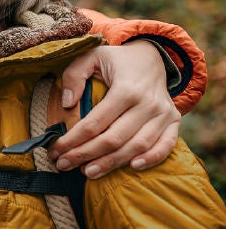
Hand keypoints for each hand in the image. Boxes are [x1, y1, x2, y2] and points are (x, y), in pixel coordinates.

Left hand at [52, 42, 180, 177]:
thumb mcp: (92, 57)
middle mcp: (147, 103)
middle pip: (114, 138)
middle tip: (64, 165)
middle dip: (85, 155)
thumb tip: (67, 104)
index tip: (55, 150)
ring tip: (88, 172)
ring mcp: (164, 113)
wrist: (152, 57)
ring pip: (137, 146)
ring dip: (111, 162)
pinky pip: (167, 144)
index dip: (73, 140)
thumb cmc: (116, 61)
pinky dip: (152, 158)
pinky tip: (133, 167)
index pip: (95, 122)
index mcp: (126, 88)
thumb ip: (74, 75)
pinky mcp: (173, 121)